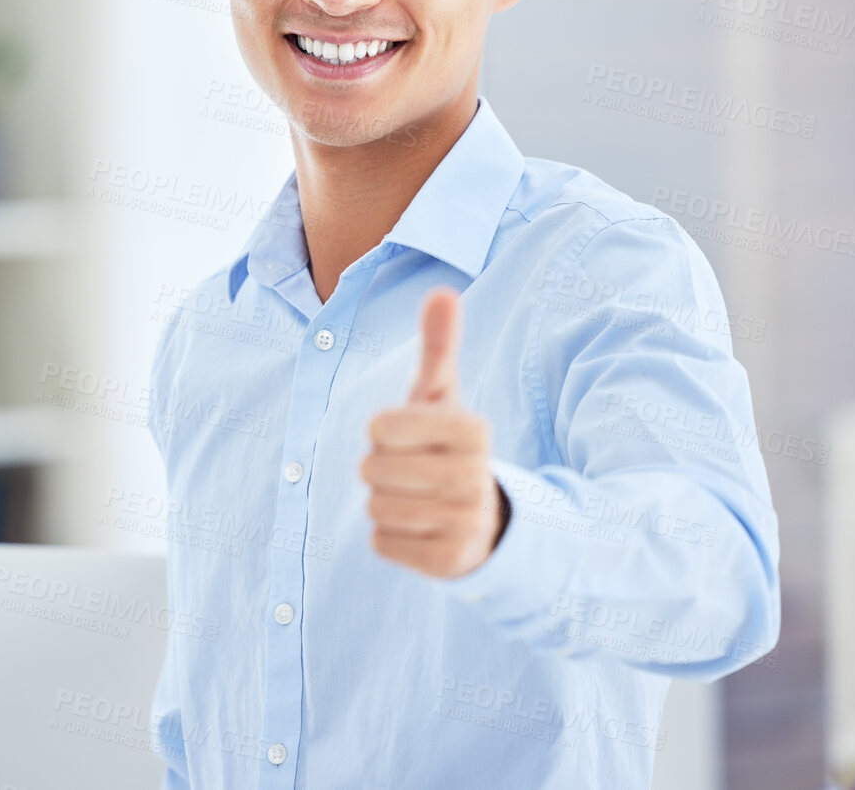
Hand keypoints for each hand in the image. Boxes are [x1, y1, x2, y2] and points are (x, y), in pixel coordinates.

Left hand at [360, 287, 505, 577]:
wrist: (481, 521)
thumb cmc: (446, 446)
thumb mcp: (441, 398)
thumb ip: (439, 347)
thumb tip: (442, 291)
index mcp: (474, 430)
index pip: (383, 425)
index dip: (382, 430)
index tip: (405, 435)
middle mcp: (476, 476)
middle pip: (373, 468)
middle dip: (378, 468)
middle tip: (408, 471)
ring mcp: (466, 523)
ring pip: (376, 506)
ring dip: (382, 502)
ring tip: (414, 498)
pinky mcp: (448, 563)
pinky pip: (383, 543)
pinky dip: (389, 536)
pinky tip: (417, 529)